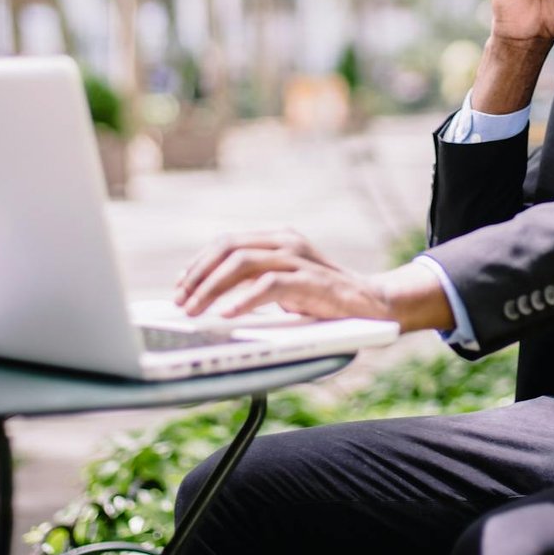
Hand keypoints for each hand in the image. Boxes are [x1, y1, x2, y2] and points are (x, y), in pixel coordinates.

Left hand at [174, 230, 451, 330]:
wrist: (373, 306)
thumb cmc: (324, 300)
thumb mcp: (284, 285)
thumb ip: (254, 282)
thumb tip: (210, 299)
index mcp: (278, 238)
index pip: (226, 242)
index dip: (198, 263)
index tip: (180, 286)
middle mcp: (286, 241)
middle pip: (228, 248)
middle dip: (197, 276)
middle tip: (180, 302)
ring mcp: (299, 258)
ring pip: (241, 262)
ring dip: (211, 288)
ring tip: (194, 311)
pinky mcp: (310, 280)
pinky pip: (268, 286)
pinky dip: (242, 301)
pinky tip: (225, 316)